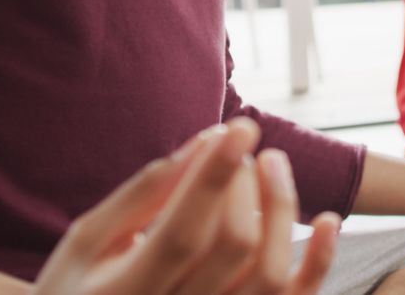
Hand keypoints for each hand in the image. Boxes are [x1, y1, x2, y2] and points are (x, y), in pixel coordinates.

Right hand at [33, 118, 338, 294]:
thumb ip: (139, 197)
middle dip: (244, 183)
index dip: (213, 178)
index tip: (239, 127)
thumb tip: (198, 145)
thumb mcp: (86, 243)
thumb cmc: (79, 288)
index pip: (182, 232)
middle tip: (240, 144)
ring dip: (281, 209)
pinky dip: (318, 263)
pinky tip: (326, 219)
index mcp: (126, 294)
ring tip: (273, 162)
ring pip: (268, 275)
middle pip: (233, 245)